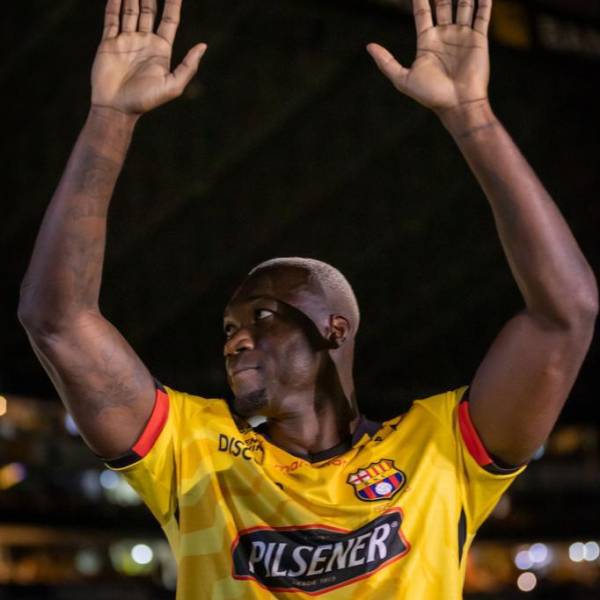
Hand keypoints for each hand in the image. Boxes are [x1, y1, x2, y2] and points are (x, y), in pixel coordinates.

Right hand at [91, 0, 206, 115]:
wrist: (117, 108)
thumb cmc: (146, 101)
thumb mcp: (173, 86)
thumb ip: (188, 66)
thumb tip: (203, 46)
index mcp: (161, 50)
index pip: (169, 20)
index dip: (173, 3)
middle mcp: (144, 42)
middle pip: (150, 11)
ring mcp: (126, 40)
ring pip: (130, 10)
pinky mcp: (109, 42)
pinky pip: (111, 18)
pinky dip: (113, 3)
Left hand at [367, 0, 491, 114]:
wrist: (458, 104)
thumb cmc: (430, 95)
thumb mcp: (403, 79)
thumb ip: (386, 62)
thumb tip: (369, 46)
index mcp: (427, 42)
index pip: (422, 12)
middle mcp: (445, 36)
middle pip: (442, 4)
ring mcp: (462, 36)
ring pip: (463, 5)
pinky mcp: (478, 39)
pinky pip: (482, 15)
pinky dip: (484, 2)